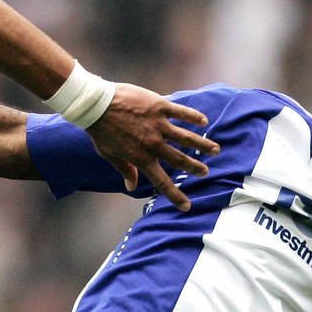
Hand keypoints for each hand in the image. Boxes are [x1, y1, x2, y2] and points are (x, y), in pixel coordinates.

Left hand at [86, 83, 217, 209]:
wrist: (97, 104)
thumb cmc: (101, 131)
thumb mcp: (110, 155)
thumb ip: (125, 170)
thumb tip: (131, 187)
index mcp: (141, 159)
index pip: (162, 182)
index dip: (175, 196)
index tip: (186, 206)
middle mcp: (153, 144)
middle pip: (180, 160)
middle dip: (195, 168)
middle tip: (205, 172)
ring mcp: (158, 125)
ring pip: (187, 137)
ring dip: (202, 145)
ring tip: (215, 150)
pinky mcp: (159, 106)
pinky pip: (181, 112)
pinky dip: (194, 117)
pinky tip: (204, 122)